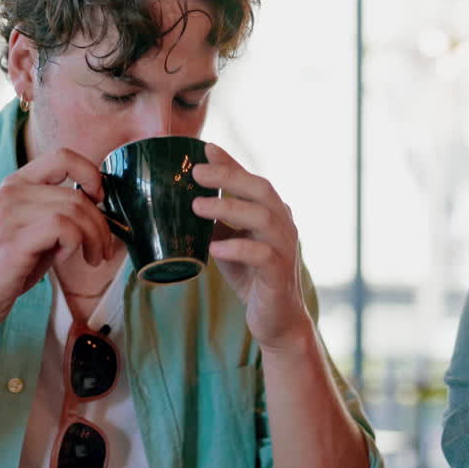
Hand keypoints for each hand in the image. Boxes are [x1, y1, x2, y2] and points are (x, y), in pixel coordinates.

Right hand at [0, 148, 114, 338]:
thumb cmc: (4, 268)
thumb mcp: (33, 231)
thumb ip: (59, 214)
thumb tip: (99, 207)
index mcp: (15, 185)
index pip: (62, 156)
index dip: (91, 174)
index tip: (100, 201)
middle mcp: (10, 193)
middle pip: (77, 195)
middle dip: (101, 224)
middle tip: (103, 248)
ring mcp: (8, 216)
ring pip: (75, 210)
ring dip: (94, 237)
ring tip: (93, 258)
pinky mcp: (12, 242)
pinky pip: (63, 227)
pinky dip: (77, 242)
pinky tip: (69, 258)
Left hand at [190, 143, 309, 350]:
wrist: (276, 319)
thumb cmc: (251, 276)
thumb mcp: (230, 242)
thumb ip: (217, 221)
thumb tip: (183, 199)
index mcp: (273, 213)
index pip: (253, 180)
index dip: (231, 163)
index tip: (206, 148)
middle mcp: (283, 225)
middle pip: (262, 190)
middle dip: (229, 177)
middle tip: (197, 173)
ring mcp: (285, 248)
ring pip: (264, 217)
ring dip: (229, 208)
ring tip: (197, 206)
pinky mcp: (280, 274)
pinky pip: (263, 255)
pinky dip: (237, 247)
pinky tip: (214, 248)